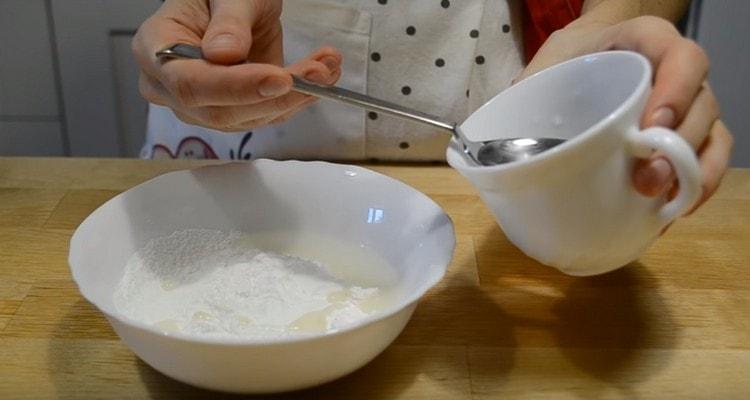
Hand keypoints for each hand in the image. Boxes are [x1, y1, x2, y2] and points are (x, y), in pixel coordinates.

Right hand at [132, 0, 341, 130]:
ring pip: (250, 118)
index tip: (278, 79)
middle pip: (221, 111)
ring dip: (297, 97)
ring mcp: (202, 105)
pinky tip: (322, 74)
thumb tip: (224, 54)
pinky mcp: (233, 111)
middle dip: (276, 97)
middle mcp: (172, 87)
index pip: (189, 84)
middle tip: (317, 74)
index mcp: (155, 51)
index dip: (235, 88)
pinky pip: (266, 115)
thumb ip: (227, 21)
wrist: (231, 2)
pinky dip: (300, 98)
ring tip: (327, 67)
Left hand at [517, 16, 732, 213]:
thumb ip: (527, 88)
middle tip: (647, 180)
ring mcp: (688, 108)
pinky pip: (708, 162)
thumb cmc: (569, 58)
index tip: (650, 127)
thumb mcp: (548, 61)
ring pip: (712, 137)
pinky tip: (669, 212)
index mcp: (650, 44)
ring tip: (661, 203)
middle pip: (704, 106)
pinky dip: (694, 189)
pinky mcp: (686, 139)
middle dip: (680, 148)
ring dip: (692, 175)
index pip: (683, 58)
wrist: (585, 59)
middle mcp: (680, 74)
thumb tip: (482, 140)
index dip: (676, 92)